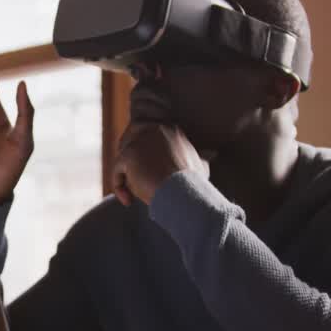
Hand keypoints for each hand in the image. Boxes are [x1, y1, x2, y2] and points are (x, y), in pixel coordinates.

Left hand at [112, 84, 206, 205]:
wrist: (186, 195)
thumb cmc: (194, 186)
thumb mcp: (201, 166)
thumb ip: (200, 157)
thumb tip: (213, 154)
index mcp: (171, 130)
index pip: (146, 133)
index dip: (140, 152)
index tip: (141, 171)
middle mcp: (155, 130)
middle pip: (129, 140)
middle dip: (126, 160)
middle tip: (127, 181)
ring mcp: (141, 141)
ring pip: (123, 158)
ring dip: (124, 178)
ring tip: (133, 195)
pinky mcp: (129, 154)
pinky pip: (116, 170)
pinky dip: (119, 187)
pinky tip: (128, 201)